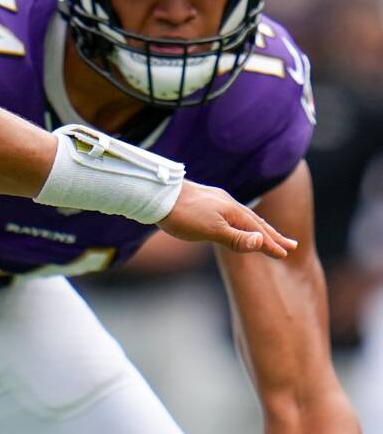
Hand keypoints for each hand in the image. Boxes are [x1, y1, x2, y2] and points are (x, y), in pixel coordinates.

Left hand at [157, 180, 297, 257]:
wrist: (157, 193)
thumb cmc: (183, 215)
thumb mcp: (211, 230)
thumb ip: (236, 238)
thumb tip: (262, 241)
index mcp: (234, 212)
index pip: (258, 232)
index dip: (271, 244)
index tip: (286, 254)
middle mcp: (229, 204)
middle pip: (256, 222)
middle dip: (273, 235)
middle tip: (292, 245)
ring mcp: (216, 201)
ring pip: (243, 216)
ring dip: (258, 226)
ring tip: (267, 233)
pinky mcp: (205, 201)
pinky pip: (231, 212)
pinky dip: (241, 220)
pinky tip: (234, 221)